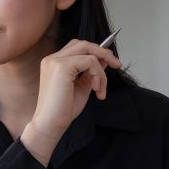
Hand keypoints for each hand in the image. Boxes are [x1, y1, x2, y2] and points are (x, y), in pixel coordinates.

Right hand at [20, 40, 122, 164]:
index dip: (95, 51)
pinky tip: (96, 90)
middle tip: (117, 65)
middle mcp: (52, 59)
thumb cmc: (63, 109)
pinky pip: (90, 62)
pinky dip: (99, 75)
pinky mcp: (62, 66)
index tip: (110, 62)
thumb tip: (104, 60)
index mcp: (54, 63)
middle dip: (103, 53)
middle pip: (83, 44)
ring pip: (89, 52)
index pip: (77, 47)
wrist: (51, 124)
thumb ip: (91, 72)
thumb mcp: (82, 86)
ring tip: (100, 89)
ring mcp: (55, 61)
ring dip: (101, 71)